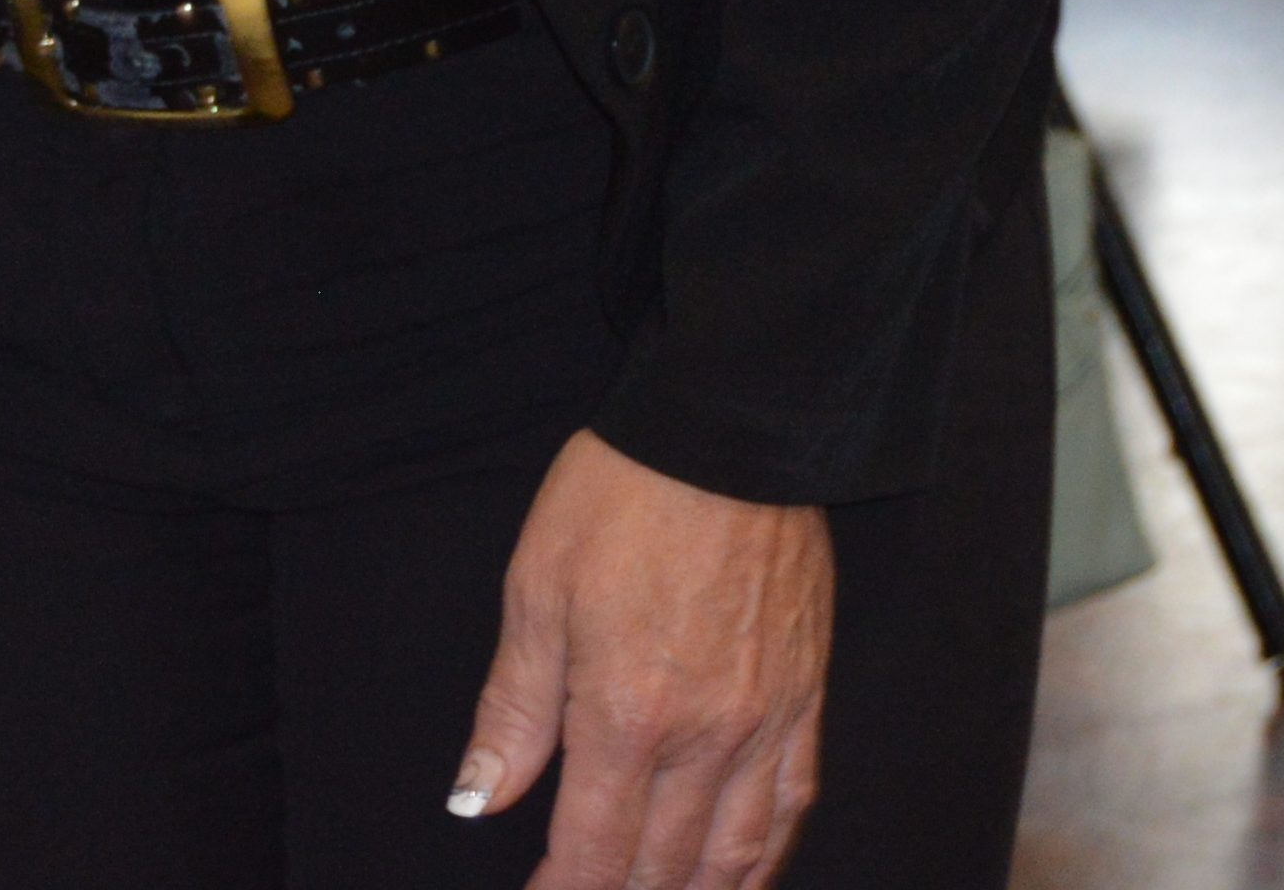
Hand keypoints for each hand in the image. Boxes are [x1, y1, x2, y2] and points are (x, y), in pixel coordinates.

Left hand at [455, 430, 831, 887]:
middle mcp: (705, 741)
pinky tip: (741, 877)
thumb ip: (512, 710)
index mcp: (626, 714)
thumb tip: (477, 800)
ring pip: (735, 857)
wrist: (724, 438)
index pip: (596, 849)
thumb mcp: (535, 590)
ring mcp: (766, 727)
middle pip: (664, 866)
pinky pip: (792, 809)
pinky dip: (765, 861)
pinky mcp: (806, 702)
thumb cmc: (618, 498)